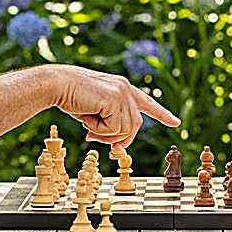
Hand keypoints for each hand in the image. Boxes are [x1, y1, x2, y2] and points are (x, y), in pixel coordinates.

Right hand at [53, 66, 179, 150]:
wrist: (56, 84)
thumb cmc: (69, 97)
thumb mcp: (94, 114)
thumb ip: (110, 125)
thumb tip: (118, 147)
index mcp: (122, 88)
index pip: (146, 102)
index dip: (161, 114)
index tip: (175, 122)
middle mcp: (126, 88)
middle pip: (135, 126)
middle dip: (118, 139)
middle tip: (92, 137)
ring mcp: (122, 93)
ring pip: (125, 130)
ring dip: (104, 134)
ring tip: (88, 123)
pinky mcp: (116, 99)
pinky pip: (114, 129)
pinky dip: (99, 131)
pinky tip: (88, 117)